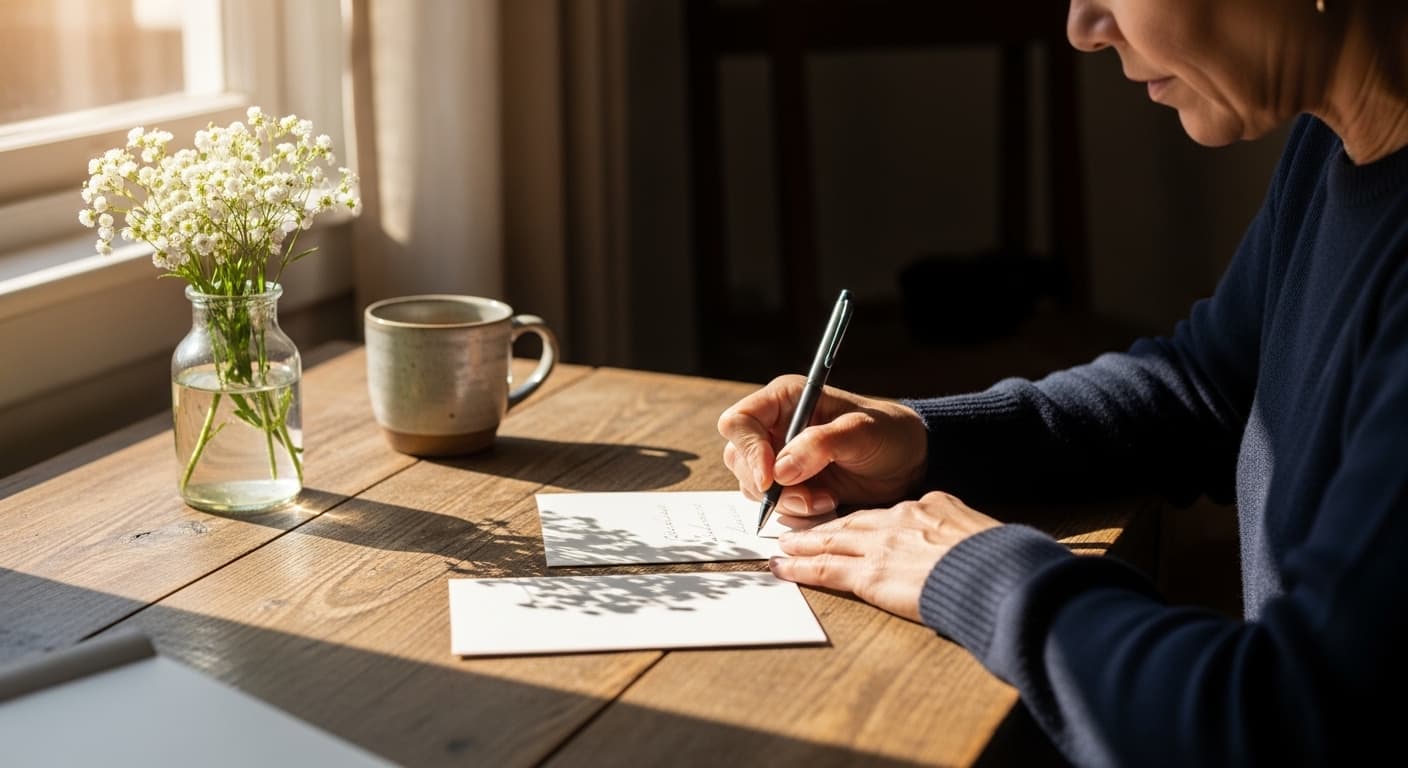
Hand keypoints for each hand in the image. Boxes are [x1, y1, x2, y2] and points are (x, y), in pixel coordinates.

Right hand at [717, 375, 927, 515]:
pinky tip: (825, 503)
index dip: (748, 450)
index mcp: (784, 400)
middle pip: (739, 458)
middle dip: (770, 485)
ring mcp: (778, 456)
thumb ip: (819, 445)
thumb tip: (780, 470)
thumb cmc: (887, 434)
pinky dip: (795, 511)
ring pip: (752, 485)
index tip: (771, 478)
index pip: (739, 422)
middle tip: (808, 497)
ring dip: (786, 501)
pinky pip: (771, 503)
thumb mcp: (860, 432)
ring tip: (826, 499)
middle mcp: (774, 426)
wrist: (907, 463)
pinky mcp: (788, 484)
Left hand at [769, 491, 1000, 621]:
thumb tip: (961, 542)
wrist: (997, 572)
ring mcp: (881, 547)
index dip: (864, 523)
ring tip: (784, 545)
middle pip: (852, 523)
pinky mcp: (870, 575)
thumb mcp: (981, 530)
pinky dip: (799, 568)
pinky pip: (824, 570)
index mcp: (928, 507)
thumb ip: (960, 531)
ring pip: (831, 541)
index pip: (888, 515)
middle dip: (824, 528)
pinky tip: (781, 567)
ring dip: (804, 543)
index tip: (853, 526)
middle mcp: (898, 520)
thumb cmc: (1001, 559)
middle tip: (799, 530)